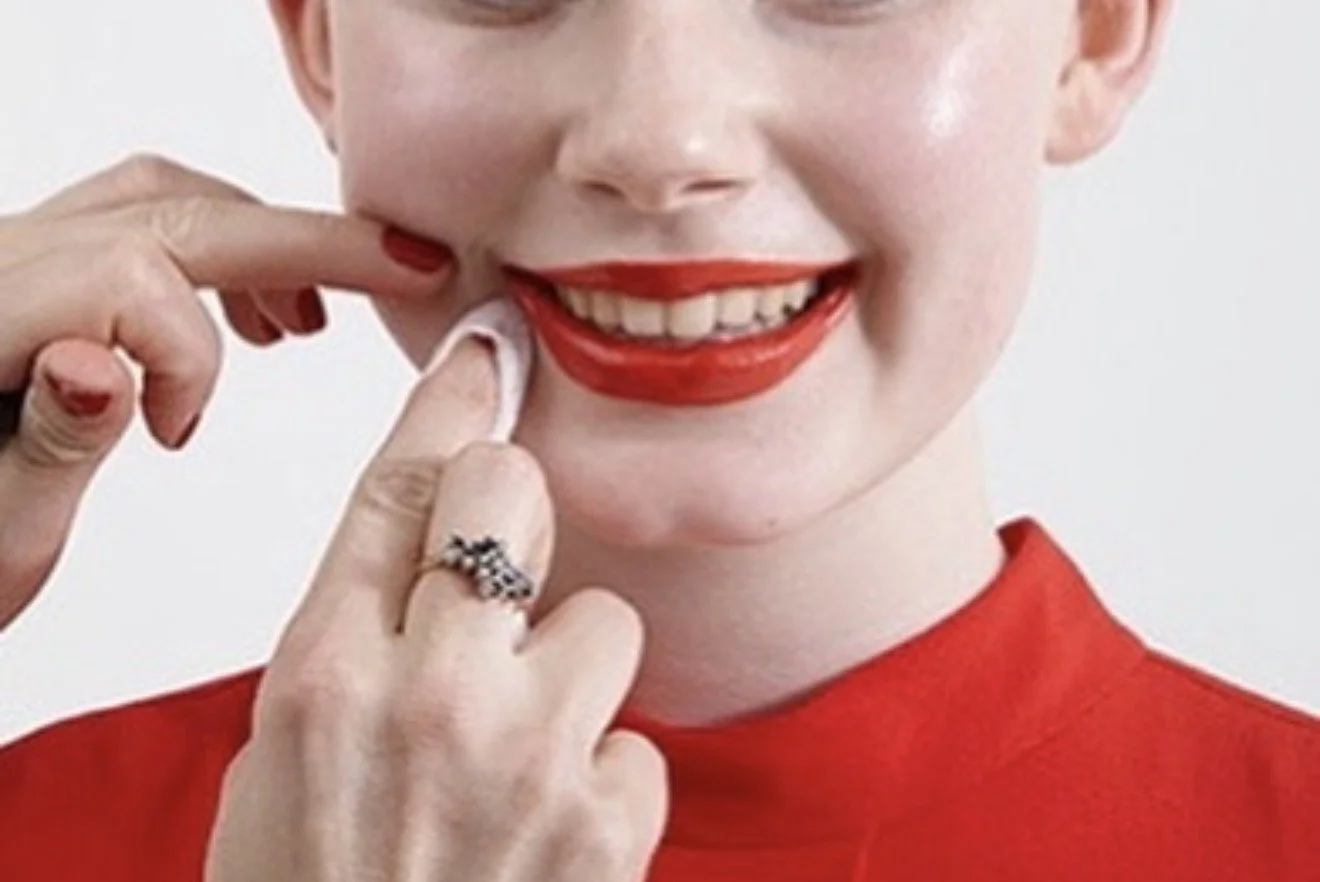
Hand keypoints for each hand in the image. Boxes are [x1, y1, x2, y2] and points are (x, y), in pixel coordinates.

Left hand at [0, 154, 451, 629]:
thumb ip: (49, 442)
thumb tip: (103, 364)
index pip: (128, 272)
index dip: (188, 352)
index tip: (181, 437)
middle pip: (173, 212)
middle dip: (308, 243)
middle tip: (411, 270)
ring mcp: (18, 259)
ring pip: (162, 200)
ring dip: (262, 244)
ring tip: (309, 323)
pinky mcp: (39, 274)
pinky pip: (140, 219)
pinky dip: (218, 249)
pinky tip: (244, 319)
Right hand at [205, 340, 668, 881]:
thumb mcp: (281, 752)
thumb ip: (354, 637)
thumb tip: (430, 540)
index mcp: (321, 672)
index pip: (395, 485)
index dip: (449, 403)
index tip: (490, 351)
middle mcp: (426, 693)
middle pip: (506, 496)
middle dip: (513, 506)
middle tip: (501, 560)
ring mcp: (527, 754)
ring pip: (604, 620)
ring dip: (572, 674)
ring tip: (522, 754)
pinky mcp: (607, 818)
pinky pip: (638, 738)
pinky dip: (604, 772)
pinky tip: (555, 828)